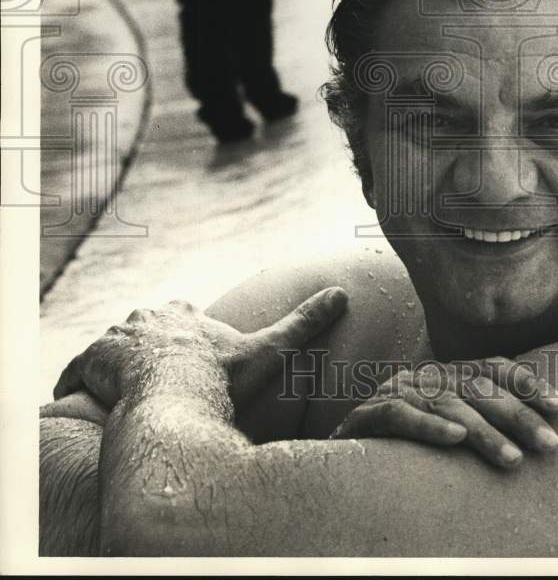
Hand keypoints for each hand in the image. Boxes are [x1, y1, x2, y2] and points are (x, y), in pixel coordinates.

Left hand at [53, 288, 347, 410]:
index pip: (177, 316)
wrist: (174, 395)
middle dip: (144, 349)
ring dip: (112, 368)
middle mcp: (146, 318)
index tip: (185, 356)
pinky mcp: (89, 361)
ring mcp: (115, 337)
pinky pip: (78, 371)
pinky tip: (92, 401)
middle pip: (141, 330)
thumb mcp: (269, 348)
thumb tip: (343, 293)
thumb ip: (304, 322)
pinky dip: (82, 382)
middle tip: (152, 380)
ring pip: (109, 350)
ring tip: (122, 394)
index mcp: (183, 314)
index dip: (180, 335)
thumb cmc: (220, 376)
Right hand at [330, 356, 557, 468]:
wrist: (334, 460)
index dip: (526, 383)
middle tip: (551, 445)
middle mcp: (422, 377)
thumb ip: (478, 421)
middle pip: (477, 388)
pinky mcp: (366, 417)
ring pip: (446, 405)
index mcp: (443, 375)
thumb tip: (536, 434)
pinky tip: (454, 441)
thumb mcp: (444, 429)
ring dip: (483, 433)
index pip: (490, 369)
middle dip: (518, 416)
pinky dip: (428, 428)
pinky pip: (400, 417)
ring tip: (514, 460)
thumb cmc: (399, 449)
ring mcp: (393, 392)